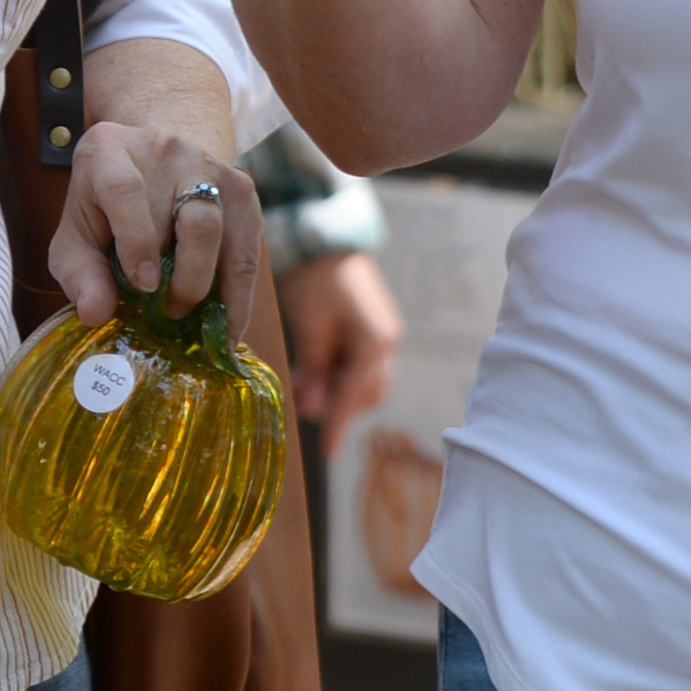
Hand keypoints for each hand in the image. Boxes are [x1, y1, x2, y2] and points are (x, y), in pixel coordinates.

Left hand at [47, 120, 256, 326]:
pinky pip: (247, 246)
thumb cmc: (103, 207)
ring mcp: (209, 165)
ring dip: (211, 284)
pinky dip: (238, 294)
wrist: (148, 161)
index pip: (127, 189)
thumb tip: (96, 314)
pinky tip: (227, 325)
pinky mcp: (241, 188)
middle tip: (168, 313)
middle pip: (191, 213)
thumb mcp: (77, 235)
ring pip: (223, 229)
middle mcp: (166, 150)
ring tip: (194, 320)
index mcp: (110, 151)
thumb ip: (80, 274)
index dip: (137, 240)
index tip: (144, 285)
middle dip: (185, 275)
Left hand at [277, 250, 400, 437]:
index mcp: (377, 341)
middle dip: (337, 405)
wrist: (324, 238)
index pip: (356, 394)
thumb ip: (313, 368)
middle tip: (303, 406)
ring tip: (303, 385)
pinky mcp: (369, 330)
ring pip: (363, 382)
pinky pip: (357, 365)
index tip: (326, 451)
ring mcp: (381, 336)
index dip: (339, 423)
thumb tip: (312, 408)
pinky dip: (336, 374)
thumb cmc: (315, 278)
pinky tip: (311, 371)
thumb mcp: (309, 325)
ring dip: (336, 391)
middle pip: (366, 393)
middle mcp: (387, 342)